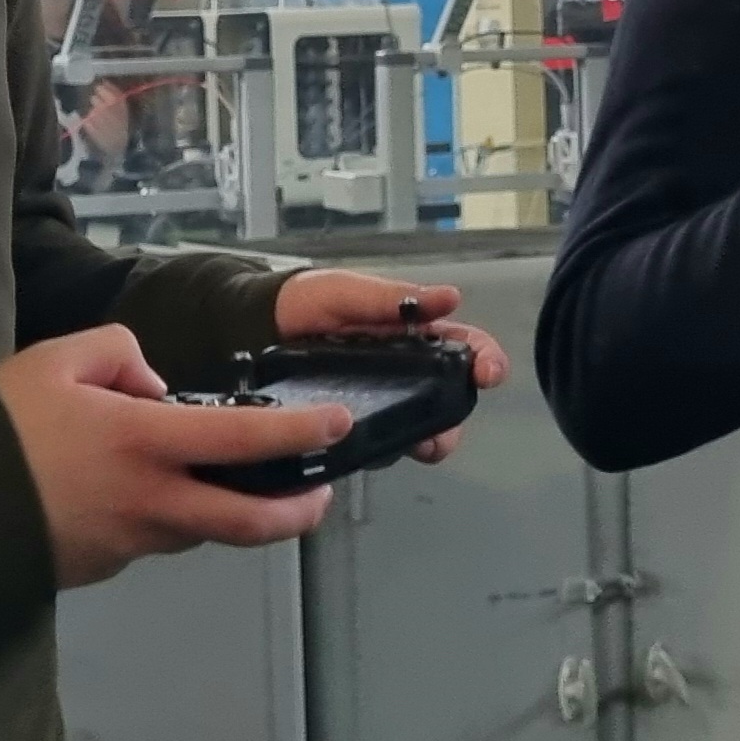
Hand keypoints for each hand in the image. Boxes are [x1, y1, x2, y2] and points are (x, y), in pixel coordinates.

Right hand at [0, 325, 346, 590]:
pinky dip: (165, 515)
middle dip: (295, 511)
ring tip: (225, 479)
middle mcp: (150, 504)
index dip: (300, 436)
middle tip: (317, 494)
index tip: (337, 425)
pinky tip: (141, 491)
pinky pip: (149, 537)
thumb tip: (155, 389)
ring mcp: (127, 545)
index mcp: (146, 445)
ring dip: (224, 510)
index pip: (246, 442)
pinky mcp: (101, 568)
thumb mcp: (59, 358)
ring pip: (197, 530)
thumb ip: (122, 355)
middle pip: (248, 523)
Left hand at [274, 269, 512, 464]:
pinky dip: (386, 449)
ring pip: (420, 426)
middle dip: (457, 414)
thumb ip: (390, 297)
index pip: (461, 345)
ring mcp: (379, 401)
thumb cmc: (302, 302)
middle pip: (449, 396)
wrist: (251, 329)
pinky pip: (379, 444)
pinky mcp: (351, 426)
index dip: (483, 357)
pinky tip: (375, 447)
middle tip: (448, 425)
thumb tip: (449, 297)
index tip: (489, 372)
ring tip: (419, 444)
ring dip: (429, 438)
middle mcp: (403, 370)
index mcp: (409, 332)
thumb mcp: (344, 291)